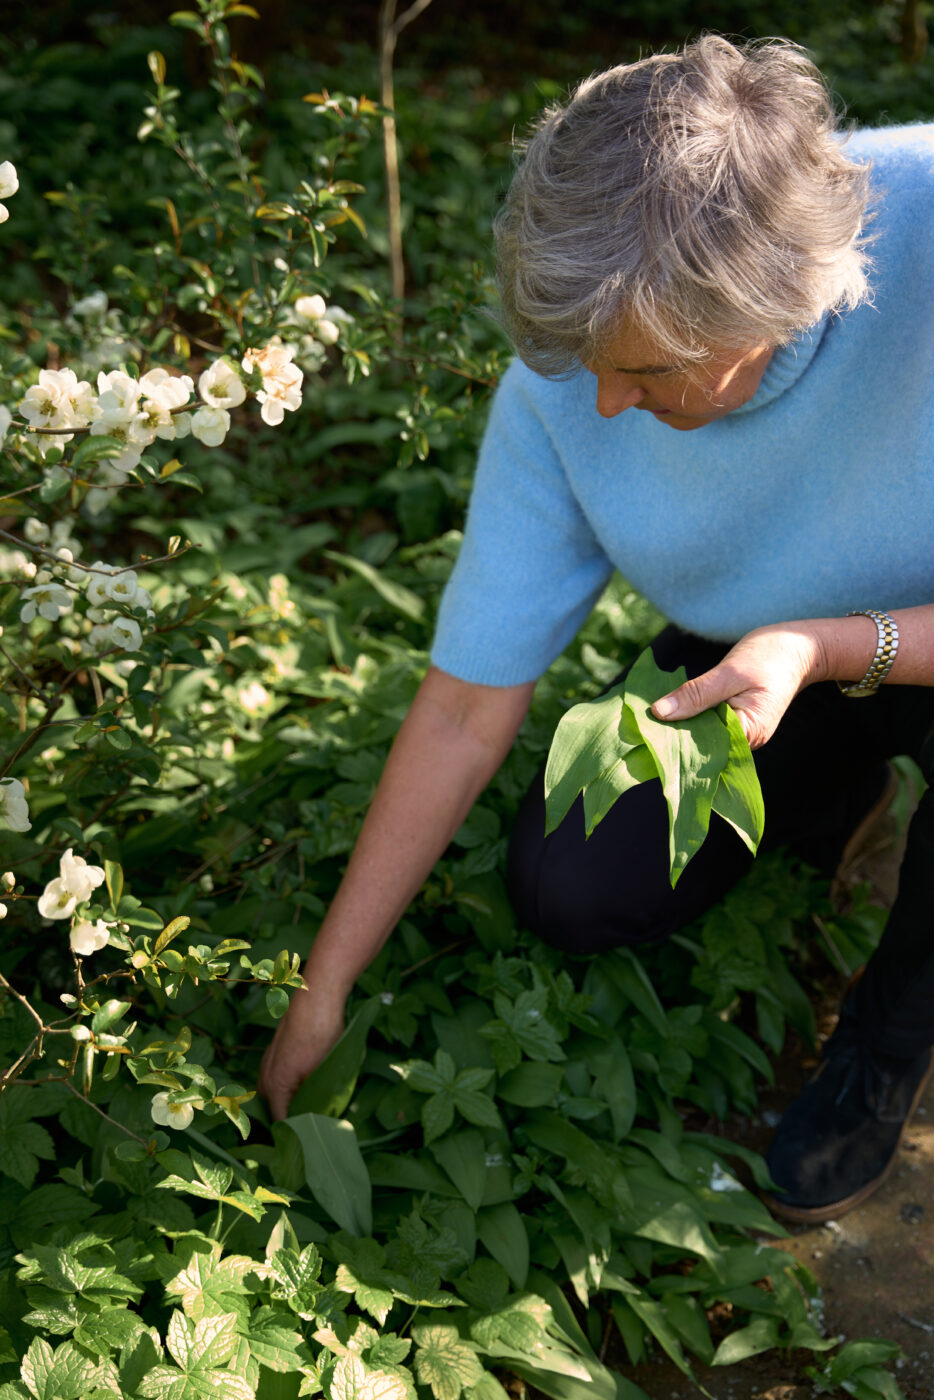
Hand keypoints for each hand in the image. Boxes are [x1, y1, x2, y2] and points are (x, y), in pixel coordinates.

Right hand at [257, 983, 345, 1120]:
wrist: (317, 996)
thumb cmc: (321, 1034)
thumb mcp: (322, 1073)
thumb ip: (316, 1100)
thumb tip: (319, 1121)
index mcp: (275, 1086)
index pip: (281, 1123)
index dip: (296, 1133)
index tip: (313, 1140)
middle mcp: (265, 1075)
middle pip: (275, 1109)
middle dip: (293, 1117)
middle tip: (316, 1123)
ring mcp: (269, 1061)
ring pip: (276, 1092)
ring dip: (291, 1099)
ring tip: (315, 1103)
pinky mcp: (276, 1051)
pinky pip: (279, 1077)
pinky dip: (290, 1085)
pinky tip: (309, 1082)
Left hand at [650, 622, 825, 748]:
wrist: (800, 647)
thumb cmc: (770, 655)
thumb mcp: (730, 672)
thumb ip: (696, 693)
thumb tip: (660, 713)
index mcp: (748, 732)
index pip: (704, 746)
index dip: (675, 740)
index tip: (644, 733)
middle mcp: (745, 740)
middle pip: (701, 745)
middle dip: (673, 736)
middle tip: (638, 726)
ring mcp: (741, 733)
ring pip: (702, 735)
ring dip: (679, 725)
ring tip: (648, 718)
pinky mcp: (735, 721)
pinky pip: (707, 724)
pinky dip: (690, 716)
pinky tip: (670, 709)